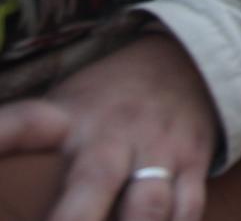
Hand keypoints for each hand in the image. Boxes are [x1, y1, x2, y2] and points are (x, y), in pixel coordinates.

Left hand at [0, 33, 218, 220]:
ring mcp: (158, 149)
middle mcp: (113, 134)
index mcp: (67, 118)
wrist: (184, 63)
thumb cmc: (101, 104)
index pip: (22, 126)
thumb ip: (18, 147)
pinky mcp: (193, 164)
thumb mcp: (58, 109)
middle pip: (93, 180)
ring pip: (148, 205)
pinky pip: (186, 210)